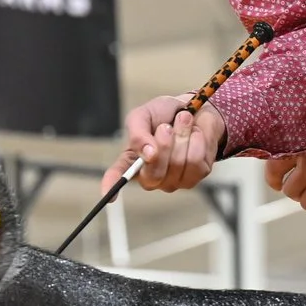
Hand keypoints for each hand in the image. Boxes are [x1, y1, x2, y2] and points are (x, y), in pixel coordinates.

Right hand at [111, 97, 225, 193]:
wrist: (195, 109)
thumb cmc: (165, 114)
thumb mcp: (144, 115)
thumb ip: (138, 132)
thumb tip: (147, 154)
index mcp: (132, 160)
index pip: (119, 175)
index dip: (111, 185)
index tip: (109, 197)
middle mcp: (151, 175)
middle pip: (154, 174)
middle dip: (163, 144)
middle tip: (166, 126)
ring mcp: (174, 179)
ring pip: (178, 164)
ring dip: (182, 136)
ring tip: (182, 123)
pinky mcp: (196, 175)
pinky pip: (196, 161)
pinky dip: (196, 140)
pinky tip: (194, 134)